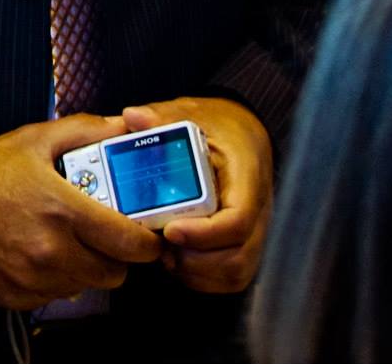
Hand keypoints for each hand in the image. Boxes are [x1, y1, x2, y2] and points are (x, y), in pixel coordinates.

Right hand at [0, 112, 162, 309]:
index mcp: (63, 211)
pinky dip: (54, 279)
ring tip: (64, 239)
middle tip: (101, 233)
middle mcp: (52, 251)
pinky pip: (55, 295)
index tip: (143, 230)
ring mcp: (33, 279)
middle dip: (116, 254)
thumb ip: (86, 131)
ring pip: (86, 286)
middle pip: (117, 273)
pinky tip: (35, 252)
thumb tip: (125, 126)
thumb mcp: (33, 139)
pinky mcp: (15, 297)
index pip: (134, 244)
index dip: (147, 240)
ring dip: (85, 267)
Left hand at [124, 96, 272, 292]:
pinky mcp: (245, 245)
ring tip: (165, 251)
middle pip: (237, 255)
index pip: (240, 219)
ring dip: (195, 271)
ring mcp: (255, 232)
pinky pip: (231, 277)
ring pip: (235, 272)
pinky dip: (202, 278)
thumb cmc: (215, 126)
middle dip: (194, 259)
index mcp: (247, 176)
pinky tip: (177, 258)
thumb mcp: (189, 112)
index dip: (205, 233)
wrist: (241, 135)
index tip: (170, 230)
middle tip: (160, 243)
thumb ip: (162, 117)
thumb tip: (132, 117)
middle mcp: (259, 209)